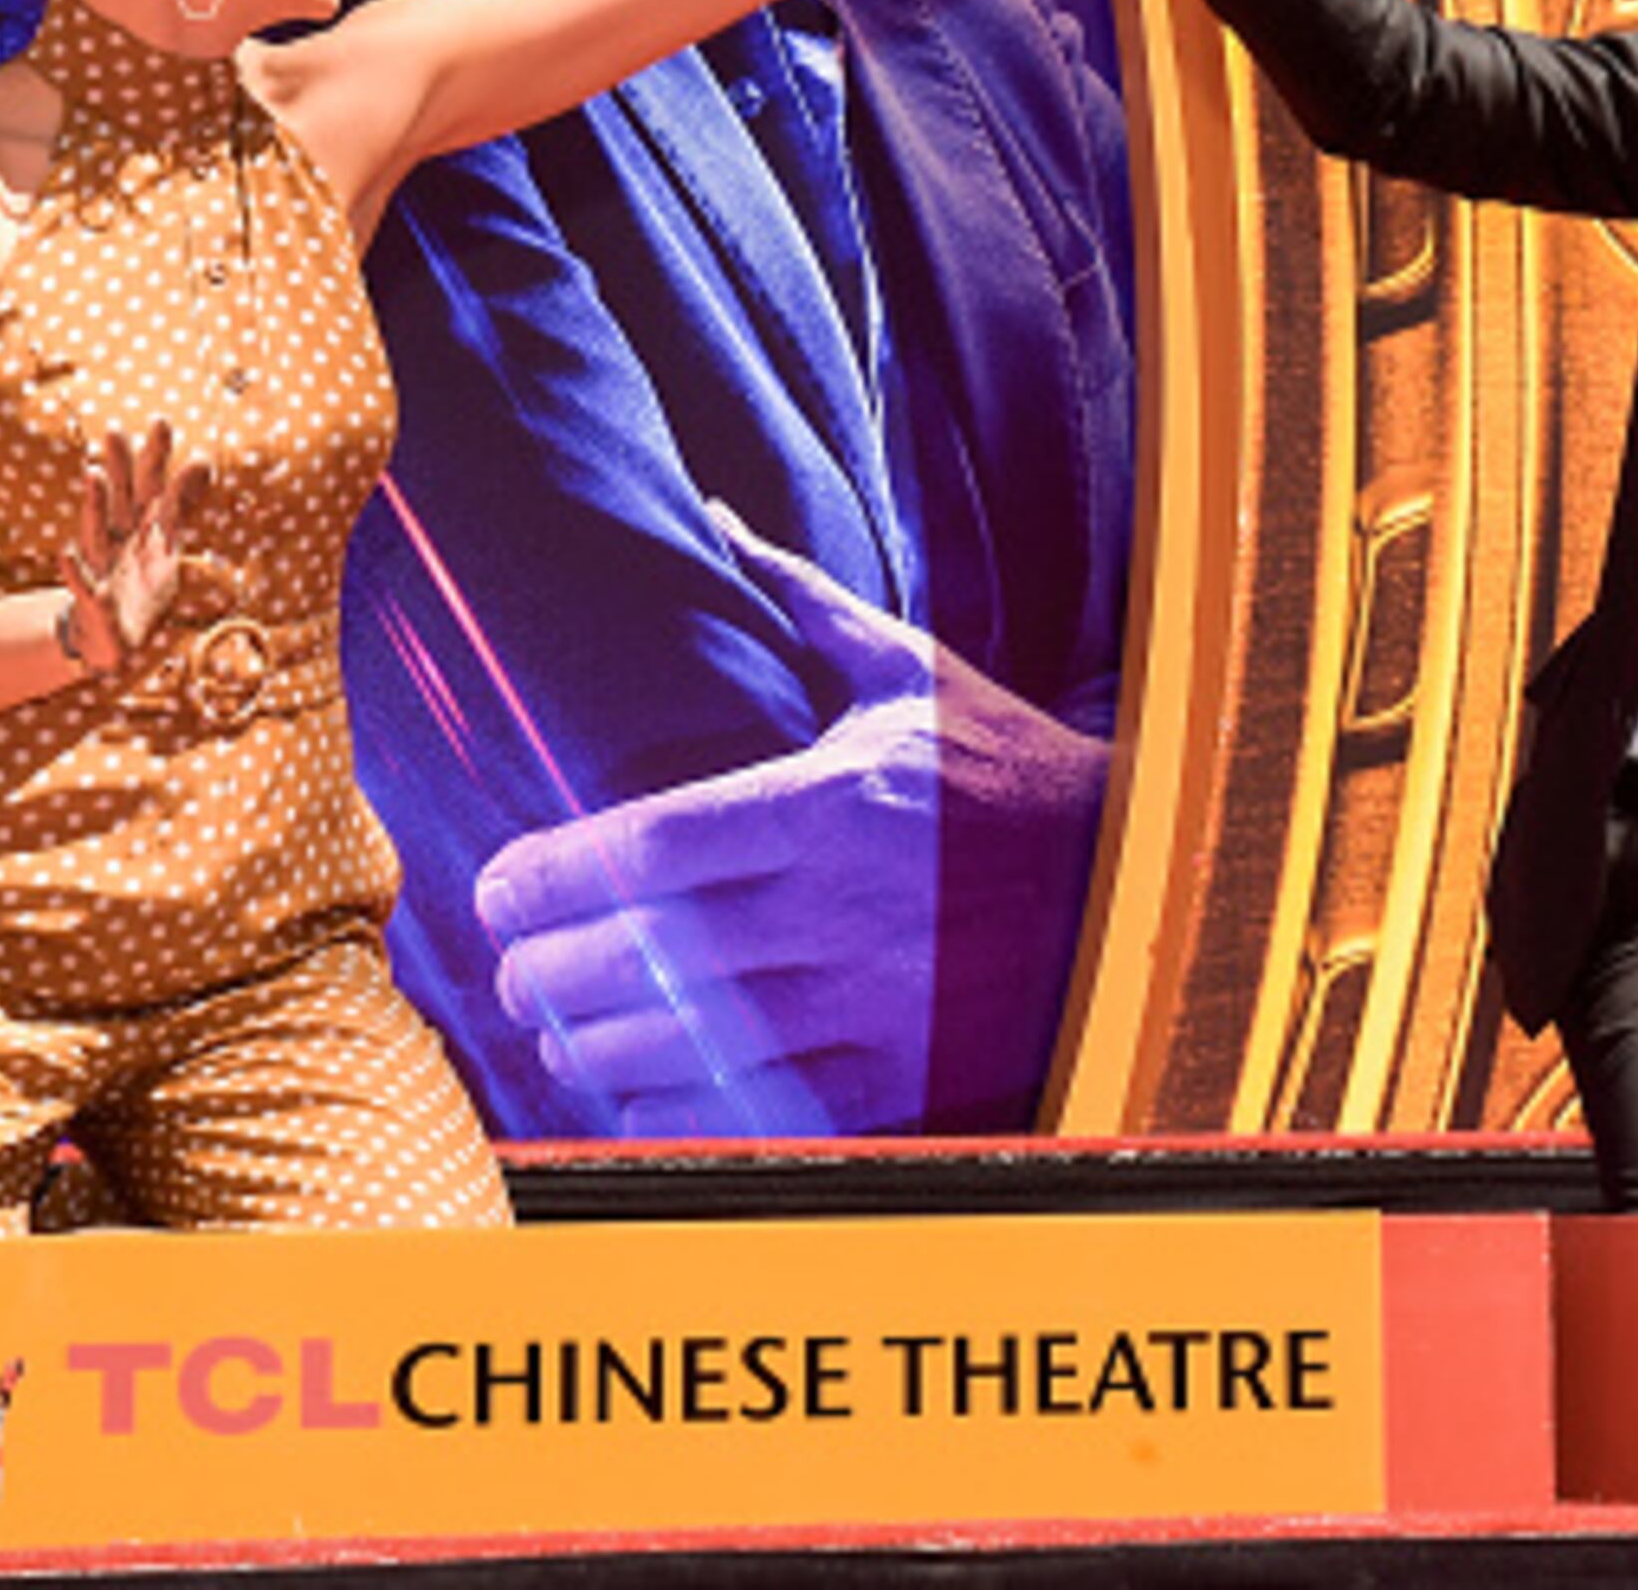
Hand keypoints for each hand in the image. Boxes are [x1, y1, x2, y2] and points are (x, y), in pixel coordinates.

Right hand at [55, 420, 206, 667]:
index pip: (151, 485)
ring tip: (94, 475)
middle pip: (121, 498)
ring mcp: (104, 566)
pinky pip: (83, 584)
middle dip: (119, 466)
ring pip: (98, 530)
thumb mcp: (165, 542)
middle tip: (114, 429)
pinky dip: (75, 570)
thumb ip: (181, 502)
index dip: (155, 457)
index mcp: (141, 526)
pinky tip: (66, 552)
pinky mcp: (93, 599)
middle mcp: (119, 538)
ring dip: (96, 504)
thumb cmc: (138, 583)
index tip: (160, 420)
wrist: (110, 637)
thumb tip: (204, 459)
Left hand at [467, 515, 1107, 1135]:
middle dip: (546, 972)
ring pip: (684, 1051)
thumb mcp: (911, 673)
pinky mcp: (895, 1077)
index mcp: (829, 803)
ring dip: (592, 1049)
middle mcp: (838, 909)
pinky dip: (676, 1110)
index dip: (551, 877)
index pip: (651, 848)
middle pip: (643, 959)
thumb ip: (801, 605)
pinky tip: (632, 1090)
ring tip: (552, 1031)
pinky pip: (755, 1114)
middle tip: (507, 967)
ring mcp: (866, 1003)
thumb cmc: (1007, 769)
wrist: (1139, 876)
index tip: (499, 886)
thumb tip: (719, 522)